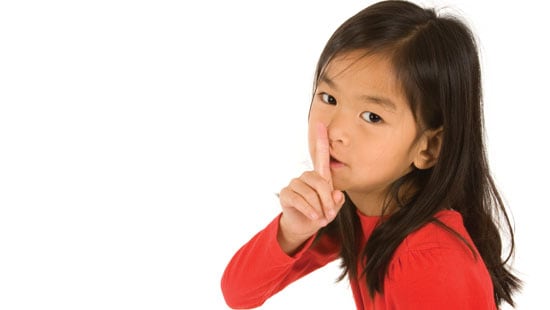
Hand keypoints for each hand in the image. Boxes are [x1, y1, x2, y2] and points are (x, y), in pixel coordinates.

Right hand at [277, 123, 344, 254]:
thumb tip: (337, 194)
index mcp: (319, 176)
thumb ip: (337, 202)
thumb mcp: (332, 209)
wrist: (304, 226)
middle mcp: (306, 176)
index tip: (321, 124)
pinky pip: (299, 199)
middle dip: (327, 199)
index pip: (320, 155)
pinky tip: (313, 217)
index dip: (321, 140)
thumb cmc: (320, 213)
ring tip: (321, 218)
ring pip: (310, 192)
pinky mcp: (286, 193)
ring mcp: (295, 184)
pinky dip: (308, 210)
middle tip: (330, 214)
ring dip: (318, 207)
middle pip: (320, 181)